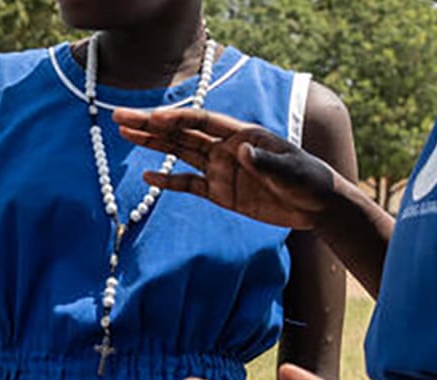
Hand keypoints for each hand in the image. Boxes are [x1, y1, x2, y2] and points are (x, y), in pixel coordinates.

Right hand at [113, 107, 337, 228]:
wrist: (316, 205)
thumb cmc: (307, 181)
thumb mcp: (289, 172)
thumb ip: (264, 162)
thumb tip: (240, 150)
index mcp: (242, 134)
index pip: (201, 122)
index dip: (176, 119)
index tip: (152, 118)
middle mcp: (226, 148)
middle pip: (182, 133)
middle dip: (151, 126)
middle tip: (120, 118)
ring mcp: (221, 170)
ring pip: (180, 154)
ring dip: (153, 145)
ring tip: (125, 134)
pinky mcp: (221, 193)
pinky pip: (189, 186)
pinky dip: (169, 181)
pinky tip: (148, 174)